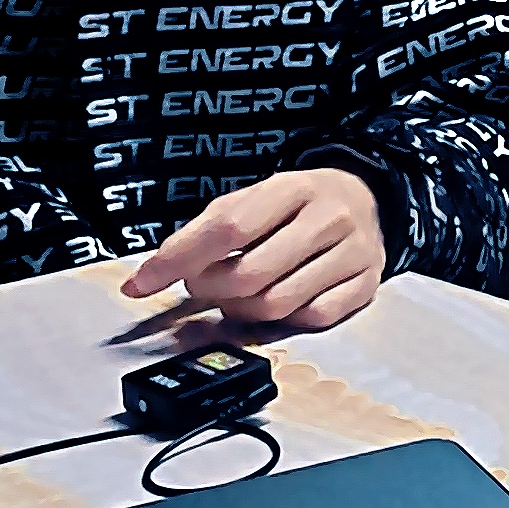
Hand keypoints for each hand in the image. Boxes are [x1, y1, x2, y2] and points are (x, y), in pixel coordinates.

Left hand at [119, 167, 384, 329]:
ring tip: (234, 296)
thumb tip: (145, 279)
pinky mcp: (366, 285)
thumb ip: (203, 233)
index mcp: (293, 187)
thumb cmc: (295, 205)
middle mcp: (329, 217)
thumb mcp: (252, 200)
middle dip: (210, 290)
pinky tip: (276, 301)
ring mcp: (353, 253)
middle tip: (201, 286)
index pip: (227, 228)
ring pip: (277, 304)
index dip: (179, 259)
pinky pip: (312, 319)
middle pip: (250, 274)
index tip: (142, 283)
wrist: (365, 200)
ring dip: (241, 309)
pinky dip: (284, 320)